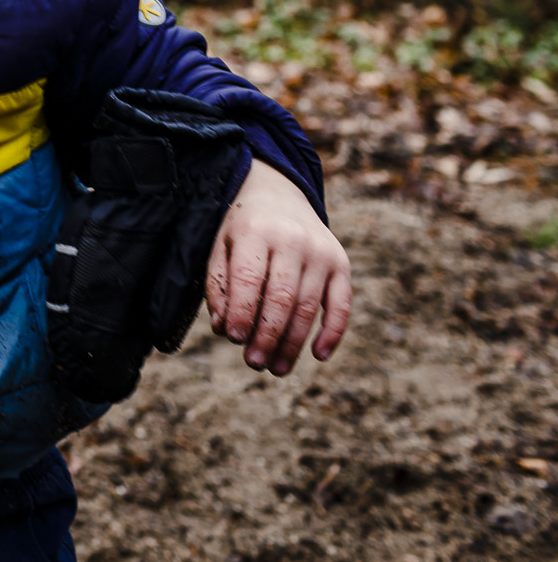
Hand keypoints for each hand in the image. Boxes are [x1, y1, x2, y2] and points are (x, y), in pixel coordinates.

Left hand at [206, 160, 352, 375]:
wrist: (278, 192)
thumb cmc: (243, 227)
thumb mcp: (221, 245)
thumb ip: (220, 285)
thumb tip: (225, 330)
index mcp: (256, 232)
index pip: (249, 279)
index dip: (242, 311)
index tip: (234, 338)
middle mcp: (293, 241)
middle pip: (282, 298)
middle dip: (267, 336)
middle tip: (254, 363)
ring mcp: (321, 252)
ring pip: (308, 306)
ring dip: (293, 343)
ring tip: (277, 369)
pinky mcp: (341, 263)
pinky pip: (342, 304)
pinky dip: (333, 332)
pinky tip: (318, 355)